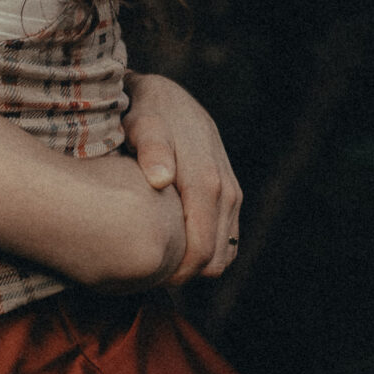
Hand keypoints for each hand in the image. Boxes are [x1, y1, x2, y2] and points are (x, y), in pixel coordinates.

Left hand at [122, 73, 240, 281]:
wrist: (164, 95)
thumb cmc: (144, 112)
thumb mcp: (142, 122)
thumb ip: (151, 149)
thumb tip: (160, 178)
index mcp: (205, 181)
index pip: (201, 250)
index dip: (177, 273)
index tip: (147, 278)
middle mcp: (226, 190)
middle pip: (215, 259)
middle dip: (184, 274)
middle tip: (147, 275)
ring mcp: (232, 192)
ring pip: (224, 253)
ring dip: (196, 265)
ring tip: (158, 263)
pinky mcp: (231, 193)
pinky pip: (226, 239)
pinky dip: (206, 251)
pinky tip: (174, 249)